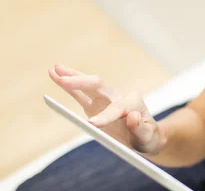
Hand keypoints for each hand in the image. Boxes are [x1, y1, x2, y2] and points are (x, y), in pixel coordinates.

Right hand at [48, 64, 164, 154]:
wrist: (146, 134)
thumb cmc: (148, 136)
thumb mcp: (149, 136)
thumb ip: (141, 128)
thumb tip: (132, 116)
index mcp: (132, 104)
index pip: (117, 107)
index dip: (105, 116)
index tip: (93, 125)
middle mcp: (118, 97)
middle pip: (99, 85)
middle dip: (81, 82)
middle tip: (63, 80)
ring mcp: (105, 99)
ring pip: (88, 84)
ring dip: (71, 77)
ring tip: (55, 69)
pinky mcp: (95, 105)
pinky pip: (80, 94)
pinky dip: (68, 86)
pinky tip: (56, 77)